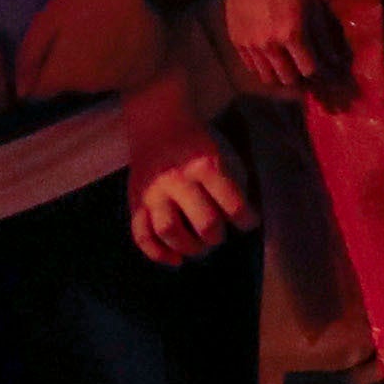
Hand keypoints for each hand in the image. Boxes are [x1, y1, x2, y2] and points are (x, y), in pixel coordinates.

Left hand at [9, 0, 163, 106]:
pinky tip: (112, 45)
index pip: (41, 92)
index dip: (39, 76)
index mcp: (64, 74)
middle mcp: (89, 86)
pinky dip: (109, 67)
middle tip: (72, 39)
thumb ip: (30, 57)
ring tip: (93, 39)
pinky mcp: (136, 77)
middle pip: (66, 88)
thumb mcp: (49, 20)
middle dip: (63, 70)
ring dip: (87, 68)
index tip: (46, 56)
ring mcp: (115, 83)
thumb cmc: (86, 1)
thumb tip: (21, 92)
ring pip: (89, 84)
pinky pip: (113, 80)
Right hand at [123, 131, 252, 264]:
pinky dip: (157, 253)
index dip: (246, 220)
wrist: (158, 123)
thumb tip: (240, 223)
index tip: (249, 223)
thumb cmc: (197, 145)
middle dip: (216, 237)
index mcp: (205, 165)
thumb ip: (232, 185)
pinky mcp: (134, 201)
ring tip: (198, 248)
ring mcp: (152, 192)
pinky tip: (175, 260)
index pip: (233, 204)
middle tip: (217, 236)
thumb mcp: (222, 154)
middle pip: (203, 222)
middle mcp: (176, 179)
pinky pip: (141, 235)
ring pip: (168, 231)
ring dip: (188, 247)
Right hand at [219, 0, 349, 106]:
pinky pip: (252, 69)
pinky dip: (265, 70)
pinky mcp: (237, 44)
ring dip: (283, 78)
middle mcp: (271, 45)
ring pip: (269, 79)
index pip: (311, 70)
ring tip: (291, 70)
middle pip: (289, 80)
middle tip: (310, 75)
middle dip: (303, 81)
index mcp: (292, 34)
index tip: (329, 75)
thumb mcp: (312, 5)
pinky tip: (273, 62)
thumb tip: (335, 61)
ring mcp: (251, 46)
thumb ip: (323, 36)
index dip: (322, 76)